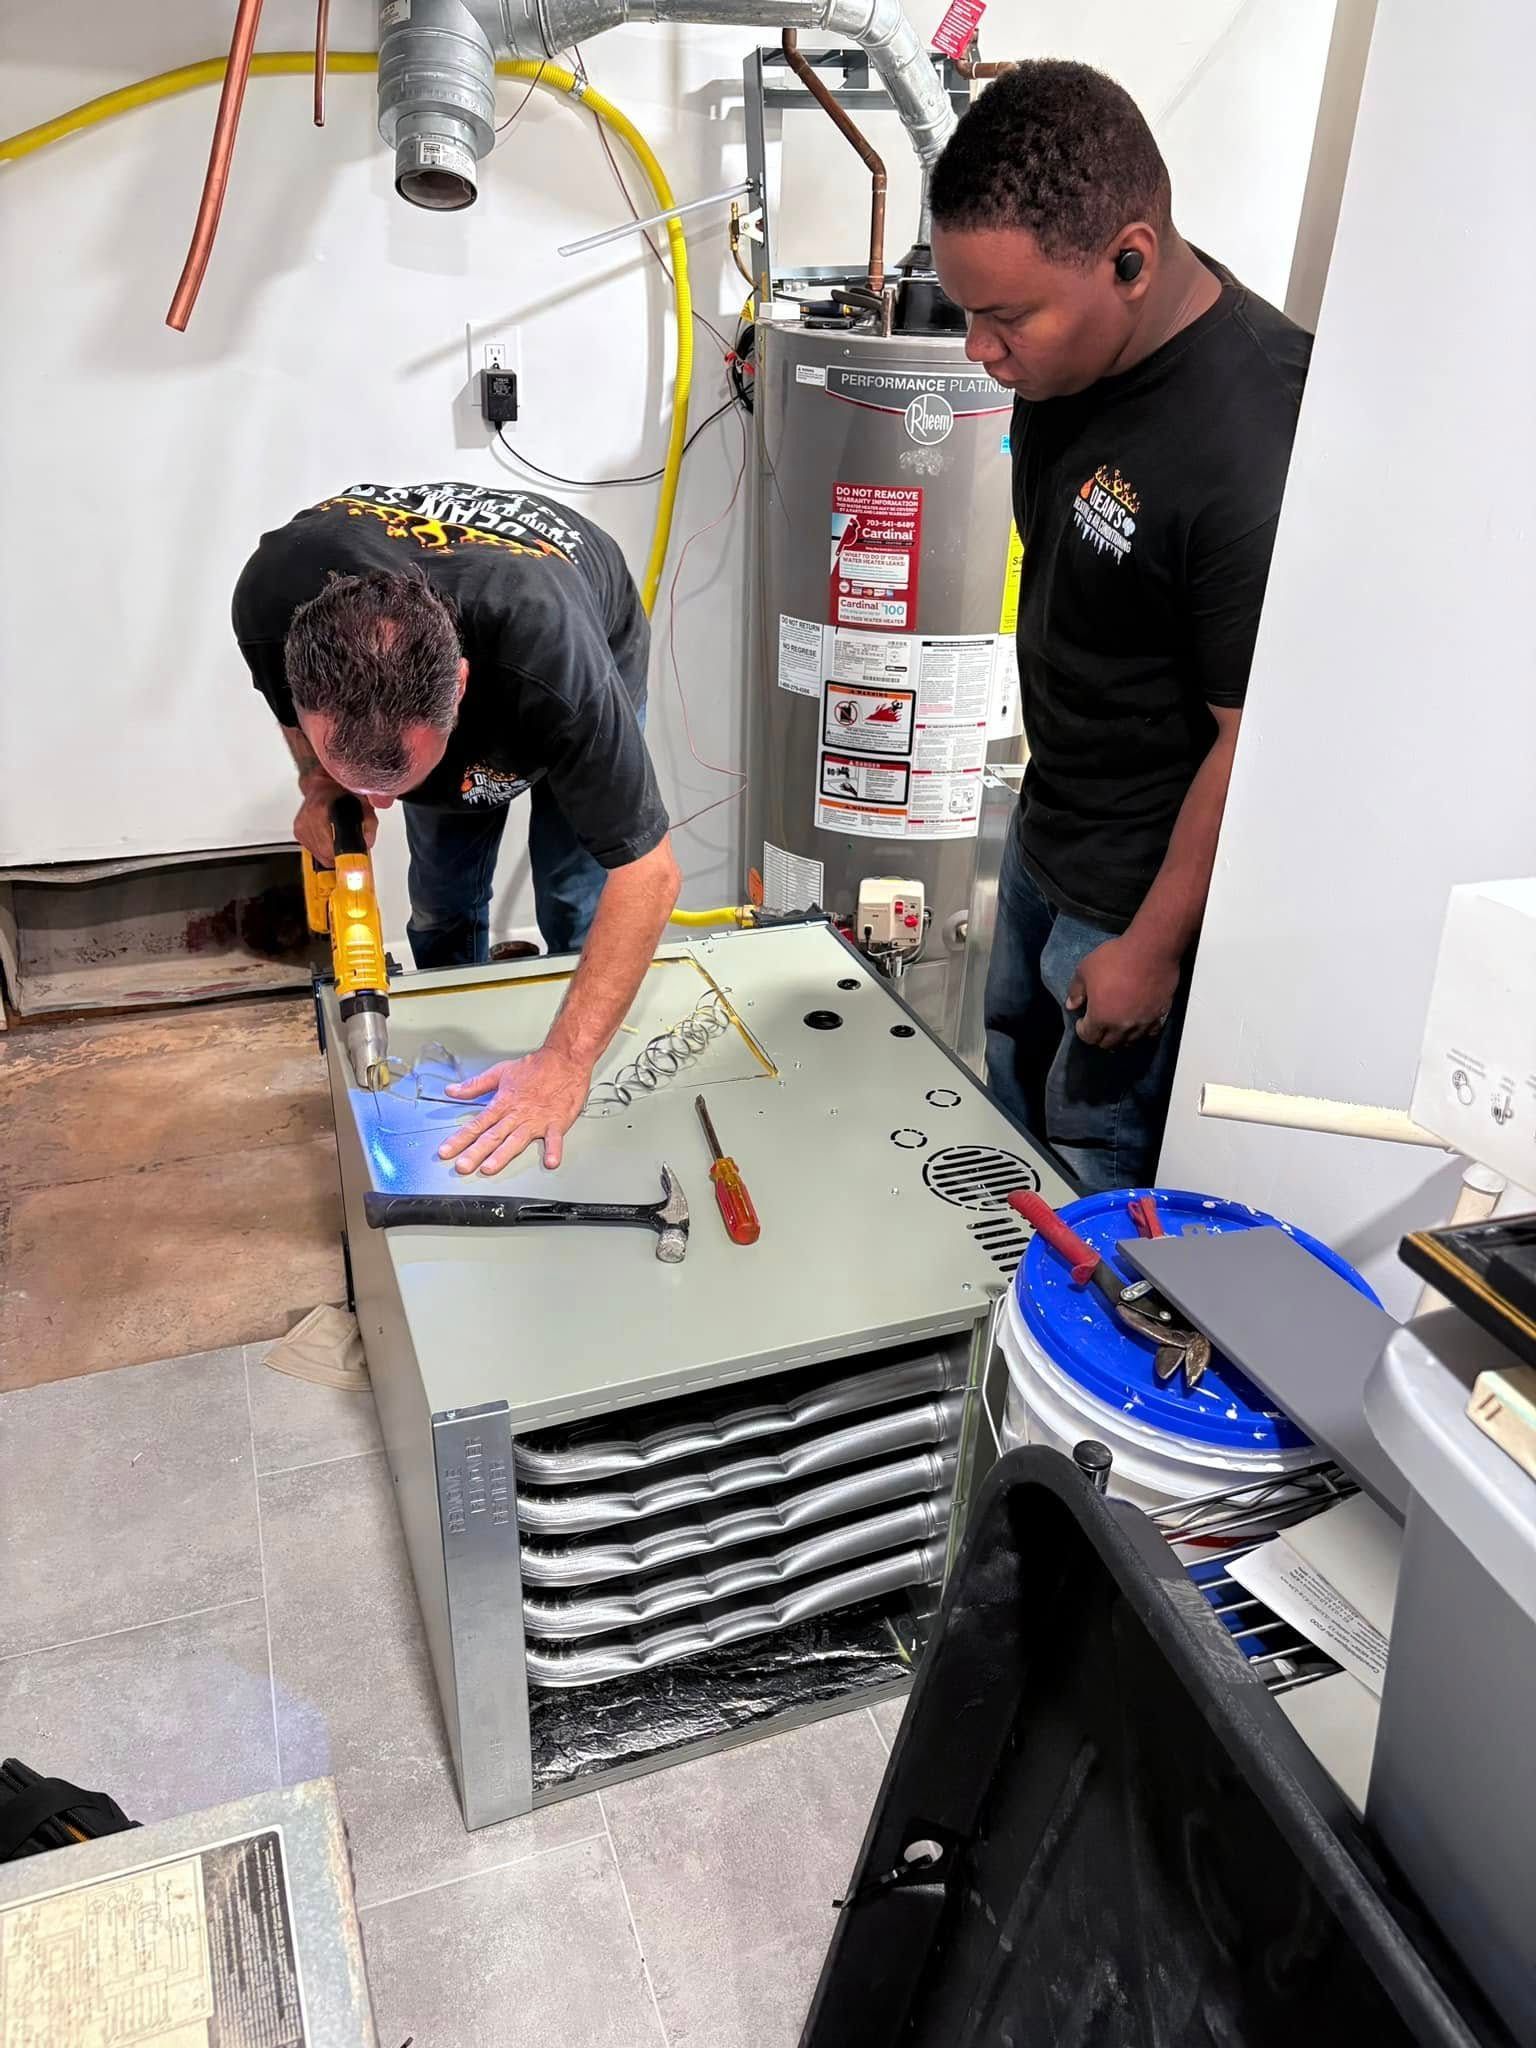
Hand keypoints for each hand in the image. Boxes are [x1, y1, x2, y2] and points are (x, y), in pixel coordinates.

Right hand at [293, 778, 376, 867]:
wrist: (324, 784)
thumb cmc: (342, 792)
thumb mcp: (364, 804)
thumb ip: (369, 824)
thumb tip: (366, 843)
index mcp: (320, 810)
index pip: (330, 847)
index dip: (344, 856)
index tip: (351, 862)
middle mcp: (307, 818)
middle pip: (325, 853)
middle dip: (340, 855)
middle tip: (349, 849)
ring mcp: (301, 826)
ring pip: (317, 854)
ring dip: (330, 853)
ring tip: (338, 840)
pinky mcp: (298, 831)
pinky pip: (312, 849)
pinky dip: (322, 848)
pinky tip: (328, 838)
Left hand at [437, 1047, 590, 1175]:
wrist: (564, 1060)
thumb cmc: (535, 1067)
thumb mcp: (500, 1072)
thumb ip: (475, 1085)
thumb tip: (452, 1090)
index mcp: (503, 1104)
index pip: (477, 1124)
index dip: (460, 1138)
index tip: (446, 1151)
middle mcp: (517, 1115)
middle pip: (492, 1136)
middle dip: (475, 1152)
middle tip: (462, 1166)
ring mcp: (536, 1120)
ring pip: (516, 1140)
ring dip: (502, 1155)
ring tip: (489, 1168)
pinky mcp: (556, 1122)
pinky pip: (555, 1138)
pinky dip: (554, 1150)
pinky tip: (550, 1162)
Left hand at [1066, 935, 1179, 1049]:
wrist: (1151, 950)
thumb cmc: (1115, 957)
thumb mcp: (1085, 969)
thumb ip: (1076, 991)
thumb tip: (1071, 1006)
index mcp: (1101, 1017)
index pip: (1089, 1037)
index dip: (1082, 1030)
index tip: (1082, 1021)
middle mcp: (1121, 1026)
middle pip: (1108, 1044)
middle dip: (1099, 1036)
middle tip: (1097, 1024)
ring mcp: (1142, 1023)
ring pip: (1129, 1041)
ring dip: (1120, 1037)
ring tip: (1116, 1025)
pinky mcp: (1159, 1016)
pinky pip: (1150, 1033)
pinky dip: (1141, 1031)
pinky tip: (1137, 1022)